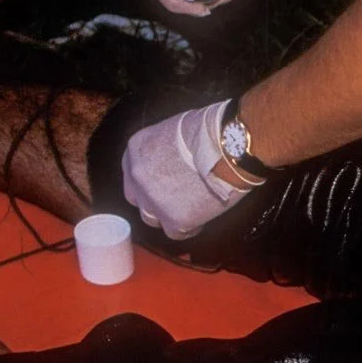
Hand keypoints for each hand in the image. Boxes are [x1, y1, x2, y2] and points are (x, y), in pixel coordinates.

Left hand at [122, 99, 249, 238]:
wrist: (228, 147)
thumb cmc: (208, 131)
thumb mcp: (173, 130)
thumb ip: (163, 148)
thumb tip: (172, 158)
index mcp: (136, 150)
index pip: (133, 175)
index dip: (149, 182)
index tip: (166, 183)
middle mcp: (138, 177)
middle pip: (139, 200)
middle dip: (155, 201)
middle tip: (179, 198)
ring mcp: (154, 201)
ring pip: (153, 219)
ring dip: (169, 215)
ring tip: (192, 209)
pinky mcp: (175, 219)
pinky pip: (176, 232)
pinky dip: (189, 227)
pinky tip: (202, 218)